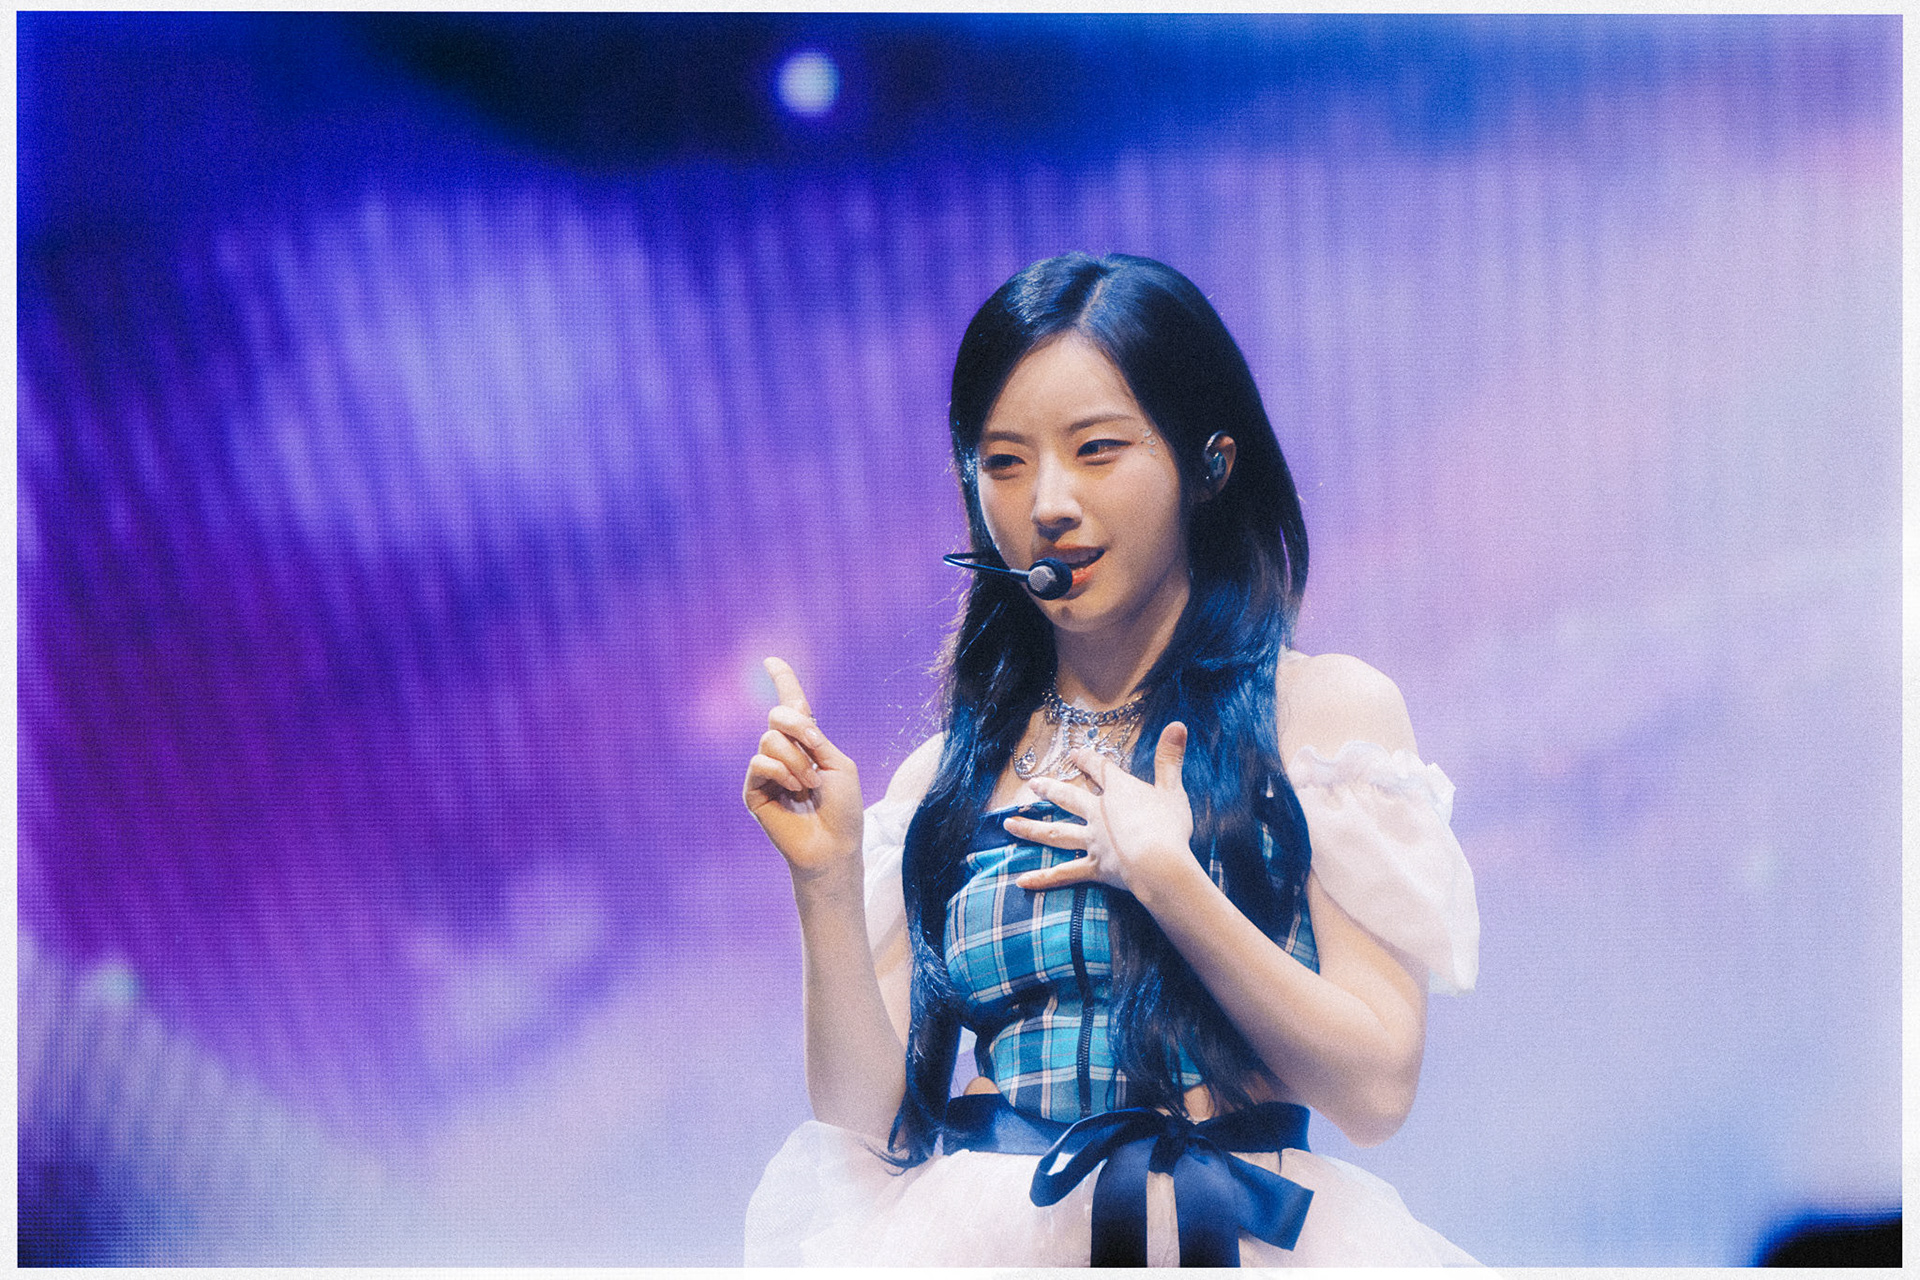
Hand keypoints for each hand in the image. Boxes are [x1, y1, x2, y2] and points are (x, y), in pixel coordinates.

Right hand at [743, 657, 863, 881]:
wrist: (834, 845)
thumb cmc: (843, 808)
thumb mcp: (838, 763)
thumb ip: (813, 738)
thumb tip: (781, 721)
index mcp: (808, 744)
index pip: (793, 706)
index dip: (783, 681)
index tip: (770, 661)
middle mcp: (785, 753)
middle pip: (778, 716)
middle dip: (798, 729)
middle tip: (816, 754)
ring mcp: (767, 772)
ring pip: (770, 740)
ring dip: (796, 761)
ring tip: (809, 785)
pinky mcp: (754, 791)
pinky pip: (759, 762)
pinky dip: (781, 772)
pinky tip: (795, 790)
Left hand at [1006, 721, 1198, 901]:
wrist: (1159, 863)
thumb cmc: (1169, 826)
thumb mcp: (1173, 789)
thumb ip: (1171, 758)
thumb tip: (1178, 725)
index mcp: (1119, 792)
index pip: (1099, 770)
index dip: (1087, 760)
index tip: (1074, 753)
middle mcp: (1099, 814)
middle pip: (1069, 798)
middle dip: (1050, 790)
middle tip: (1032, 785)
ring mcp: (1093, 842)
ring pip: (1057, 833)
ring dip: (1031, 829)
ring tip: (1008, 825)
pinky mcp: (1094, 868)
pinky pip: (1064, 874)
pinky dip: (1043, 878)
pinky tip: (1022, 880)